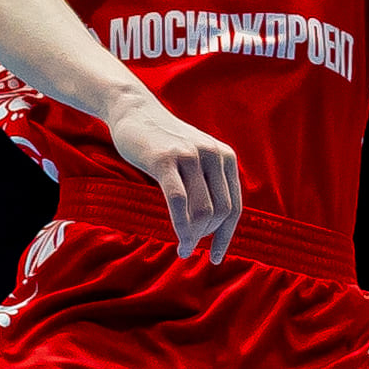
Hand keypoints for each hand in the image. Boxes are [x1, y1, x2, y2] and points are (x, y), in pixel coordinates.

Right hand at [102, 89, 242, 263]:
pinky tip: (179, 241)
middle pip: (221, 211)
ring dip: (194, 237)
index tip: (216, 258)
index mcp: (225, 157)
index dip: (226, 236)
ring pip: (203, 210)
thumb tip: (213, 224)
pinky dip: (181, 227)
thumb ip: (207, 182)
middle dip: (207, 236)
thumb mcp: (194, 157)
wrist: (133, 110)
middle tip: (190, 246)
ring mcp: (190, 156)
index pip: (235, 206)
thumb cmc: (161, 141)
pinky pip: (179, 202)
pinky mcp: (166, 159)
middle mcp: (213, 155)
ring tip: (183, 248)